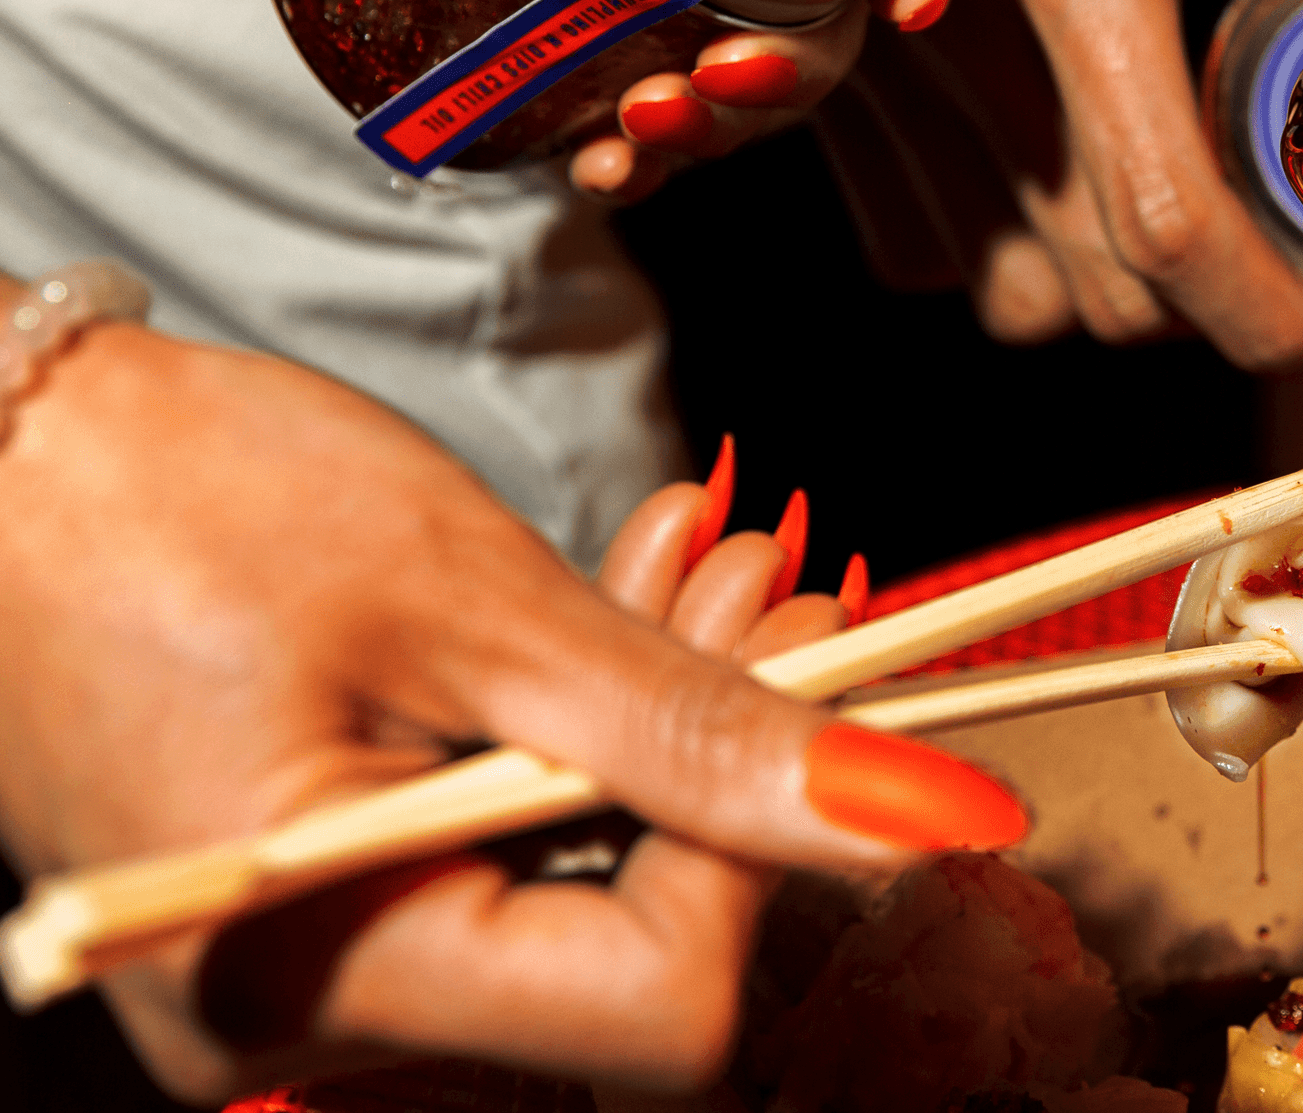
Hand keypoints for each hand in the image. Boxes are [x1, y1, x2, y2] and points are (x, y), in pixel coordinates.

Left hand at [0, 0, 954, 195]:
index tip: (907, 2)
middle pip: (810, 1)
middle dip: (797, 68)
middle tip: (723, 81)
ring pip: (724, 70)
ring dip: (715, 129)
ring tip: (643, 132)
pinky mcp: (540, 6)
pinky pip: (613, 104)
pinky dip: (624, 155)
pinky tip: (601, 168)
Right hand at [0, 320, 1018, 1099]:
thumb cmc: (178, 500)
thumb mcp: (468, 602)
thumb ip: (689, 726)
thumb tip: (906, 808)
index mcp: (320, 971)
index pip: (654, 1004)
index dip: (765, 852)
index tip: (819, 680)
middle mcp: (301, 1019)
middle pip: (622, 953)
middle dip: (726, 765)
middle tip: (776, 579)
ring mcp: (303, 970)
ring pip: (576, 890)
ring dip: (661, 728)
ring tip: (708, 556)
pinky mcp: (310, 904)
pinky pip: (497, 852)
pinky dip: (577, 735)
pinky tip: (623, 599)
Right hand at [681, 0, 1302, 370]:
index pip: (1173, 213)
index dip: (1283, 319)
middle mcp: (954, 24)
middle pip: (1104, 282)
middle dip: (1225, 297)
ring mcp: (871, 54)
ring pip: (1008, 289)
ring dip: (1116, 287)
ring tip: (1192, 206)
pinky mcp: (812, 57)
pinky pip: (913, 246)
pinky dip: (1003, 252)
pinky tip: (1066, 178)